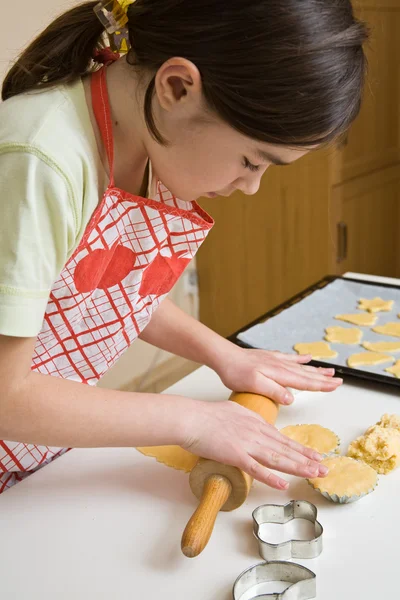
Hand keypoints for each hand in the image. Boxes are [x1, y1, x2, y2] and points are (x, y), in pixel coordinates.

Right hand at [181, 399, 327, 489]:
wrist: (191, 418)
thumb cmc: (207, 415)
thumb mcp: (234, 410)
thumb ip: (246, 420)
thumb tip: (253, 425)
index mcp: (256, 422)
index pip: (283, 438)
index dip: (300, 448)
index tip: (315, 455)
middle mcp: (256, 432)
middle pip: (285, 448)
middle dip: (307, 459)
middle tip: (324, 468)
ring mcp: (247, 444)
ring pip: (277, 458)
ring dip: (297, 467)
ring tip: (314, 474)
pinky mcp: (235, 455)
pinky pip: (256, 469)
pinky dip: (271, 477)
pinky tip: (283, 484)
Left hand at [214, 346, 341, 404]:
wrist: (224, 356)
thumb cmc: (236, 372)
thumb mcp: (254, 385)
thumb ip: (274, 391)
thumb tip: (292, 398)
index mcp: (279, 374)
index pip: (305, 382)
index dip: (321, 385)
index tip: (336, 386)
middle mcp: (281, 366)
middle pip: (307, 374)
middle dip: (324, 378)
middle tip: (340, 380)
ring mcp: (276, 360)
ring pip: (301, 366)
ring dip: (316, 369)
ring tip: (330, 370)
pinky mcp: (269, 357)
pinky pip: (289, 358)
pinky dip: (300, 358)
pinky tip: (307, 357)